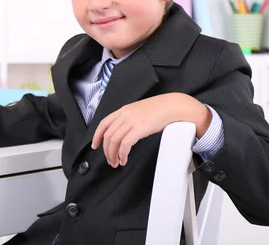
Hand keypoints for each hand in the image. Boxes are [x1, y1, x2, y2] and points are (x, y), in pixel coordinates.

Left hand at [91, 93, 207, 167]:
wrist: (173, 106)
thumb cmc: (159, 109)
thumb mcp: (139, 111)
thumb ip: (129, 119)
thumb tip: (123, 132)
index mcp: (123, 110)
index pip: (104, 123)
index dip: (97, 136)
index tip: (95, 146)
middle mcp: (125, 115)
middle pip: (108, 135)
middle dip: (106, 150)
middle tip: (109, 160)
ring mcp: (132, 121)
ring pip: (114, 140)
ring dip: (113, 154)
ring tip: (116, 163)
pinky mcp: (140, 129)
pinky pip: (125, 144)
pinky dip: (122, 154)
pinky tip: (124, 159)